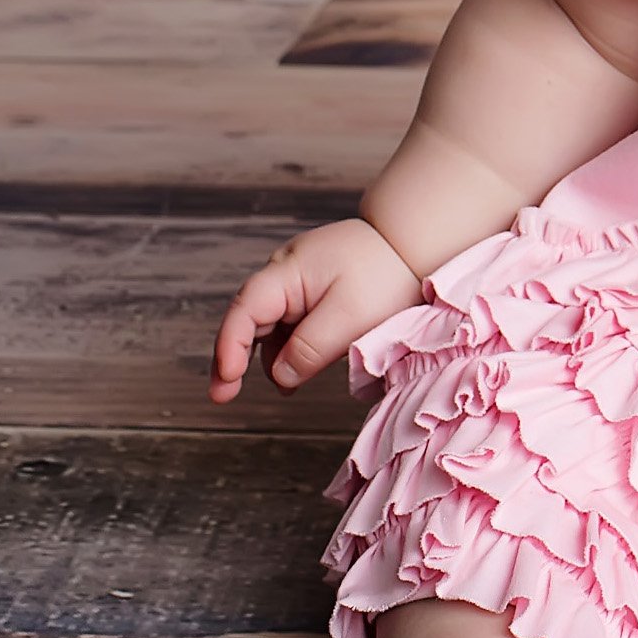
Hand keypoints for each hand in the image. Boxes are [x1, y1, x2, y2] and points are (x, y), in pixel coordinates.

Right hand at [209, 216, 422, 403]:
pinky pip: (292, 322)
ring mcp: (298, 280)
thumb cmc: (386, 273)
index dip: (228, 347)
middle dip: (232, 358)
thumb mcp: (349, 316)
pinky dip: (290, 347)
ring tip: (285, 389)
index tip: (227, 380)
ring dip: (269, 356)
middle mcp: (284, 273)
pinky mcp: (314, 290)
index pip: (244, 311)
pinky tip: (295, 373)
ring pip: (271, 324)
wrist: (415, 240)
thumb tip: (280, 377)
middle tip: (222, 397)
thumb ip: (310, 348)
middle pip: (248, 319)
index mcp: (287, 272)